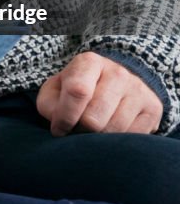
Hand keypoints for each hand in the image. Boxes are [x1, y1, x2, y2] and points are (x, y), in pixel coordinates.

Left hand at [37, 52, 161, 135]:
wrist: (114, 84)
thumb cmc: (76, 89)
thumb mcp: (55, 91)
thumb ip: (49, 105)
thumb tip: (61, 125)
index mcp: (89, 62)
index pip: (77, 92)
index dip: (65, 116)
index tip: (59, 129)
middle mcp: (117, 73)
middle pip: (94, 118)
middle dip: (80, 130)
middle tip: (77, 127)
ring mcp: (138, 90)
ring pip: (113, 131)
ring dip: (97, 138)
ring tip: (93, 128)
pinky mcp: (153, 108)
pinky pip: (131, 137)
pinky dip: (116, 141)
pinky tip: (110, 129)